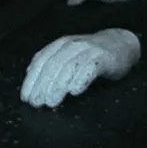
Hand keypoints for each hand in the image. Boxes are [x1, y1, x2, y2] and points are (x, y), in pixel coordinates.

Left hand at [20, 28, 140, 108]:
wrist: (120, 44)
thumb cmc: (91, 54)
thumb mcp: (68, 55)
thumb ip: (51, 63)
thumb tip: (29, 73)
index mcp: (60, 45)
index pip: (41, 61)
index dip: (32, 80)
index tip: (26, 97)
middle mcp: (71, 45)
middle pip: (53, 65)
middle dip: (42, 85)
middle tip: (37, 103)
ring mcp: (87, 49)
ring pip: (69, 67)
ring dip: (58, 86)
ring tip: (51, 102)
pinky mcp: (102, 57)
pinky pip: (90, 68)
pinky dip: (81, 79)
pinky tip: (74, 92)